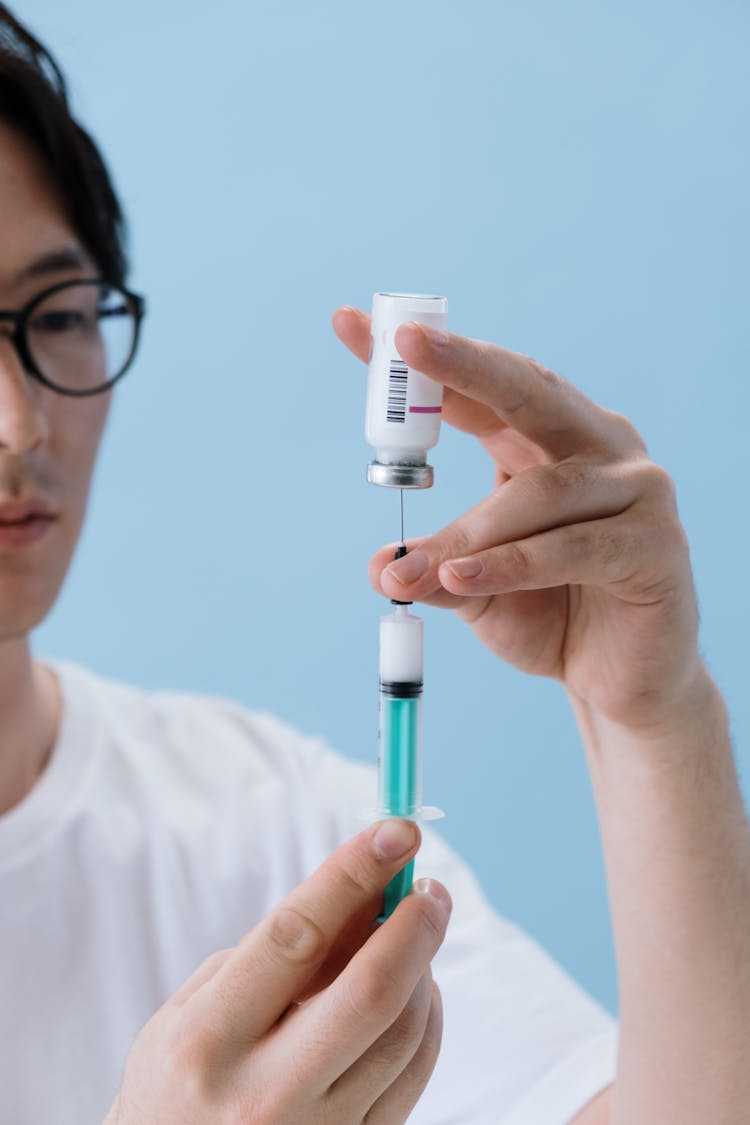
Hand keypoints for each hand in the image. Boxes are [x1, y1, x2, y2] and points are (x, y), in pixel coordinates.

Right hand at [104, 820, 449, 1124]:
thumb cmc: (181, 1073)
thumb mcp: (201, 1002)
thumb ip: (279, 952)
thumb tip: (367, 892)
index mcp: (209, 1039)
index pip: (298, 935)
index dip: (352, 873)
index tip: (396, 830)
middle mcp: (262, 1092)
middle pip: (370, 992)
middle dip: (414, 924)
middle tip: (431, 887)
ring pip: (403, 1033)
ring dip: (421, 969)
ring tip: (412, 937)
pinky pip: (413, 1077)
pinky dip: (424, 1020)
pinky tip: (413, 991)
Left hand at [333, 306, 703, 732]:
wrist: (620, 682)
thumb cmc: (548, 616)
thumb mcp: (473, 588)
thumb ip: (434, 566)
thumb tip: (381, 563)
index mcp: (550, 442)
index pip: (481, 390)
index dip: (425, 360)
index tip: (357, 325)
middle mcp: (599, 448)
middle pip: (529, 391)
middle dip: (463, 364)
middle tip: (407, 345)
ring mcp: (636, 491)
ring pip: (539, 492)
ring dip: (470, 530)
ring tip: (415, 568)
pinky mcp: (655, 545)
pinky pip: (572, 547)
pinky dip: (512, 564)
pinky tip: (463, 579)